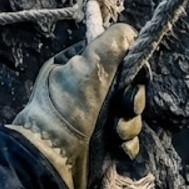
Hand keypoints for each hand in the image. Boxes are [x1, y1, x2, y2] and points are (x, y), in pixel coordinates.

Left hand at [8, 24, 147, 188]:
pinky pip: (129, 140)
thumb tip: (129, 31)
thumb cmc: (67, 106)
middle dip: (133, 99)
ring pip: (133, 115)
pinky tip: (117, 147)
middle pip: (131, 87)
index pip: (118, 58)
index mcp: (81, 67)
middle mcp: (90, 91)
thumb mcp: (88, 63)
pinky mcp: (105, 144)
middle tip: (126, 105)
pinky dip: (127, 144)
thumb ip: (113, 42)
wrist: (54, 156)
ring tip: (116, 131)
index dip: (132, 67)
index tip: (134, 75)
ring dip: (130, 123)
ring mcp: (98, 119)